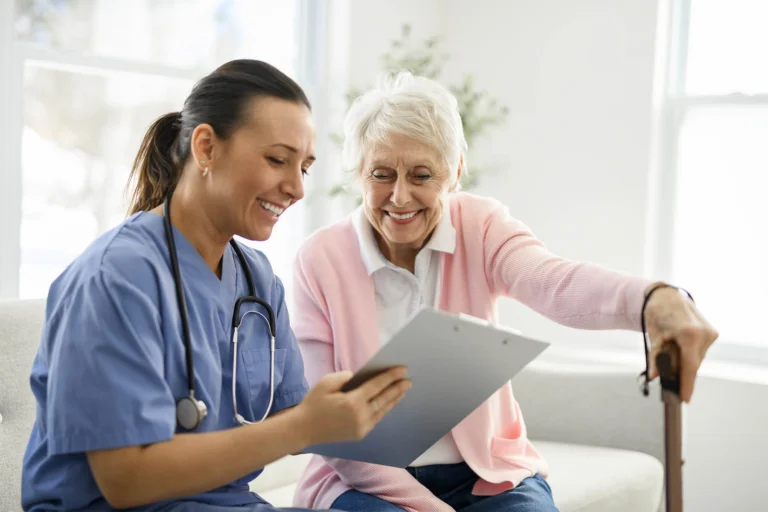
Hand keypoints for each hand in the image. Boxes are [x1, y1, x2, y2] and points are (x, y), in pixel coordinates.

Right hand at [295, 367, 410, 445]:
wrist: (303, 429)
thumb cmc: (313, 403)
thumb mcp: (326, 382)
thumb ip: (346, 377)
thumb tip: (360, 378)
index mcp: (353, 402)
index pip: (377, 386)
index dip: (391, 377)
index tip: (402, 369)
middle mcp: (361, 416)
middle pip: (384, 399)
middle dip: (397, 388)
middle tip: (408, 380)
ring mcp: (361, 428)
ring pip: (383, 411)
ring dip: (393, 400)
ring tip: (402, 391)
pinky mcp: (359, 434)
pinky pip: (375, 419)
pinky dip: (383, 409)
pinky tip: (388, 403)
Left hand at [644, 285, 717, 401]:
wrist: (666, 297)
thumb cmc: (657, 314)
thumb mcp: (653, 337)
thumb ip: (655, 358)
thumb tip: (654, 377)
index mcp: (690, 334)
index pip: (690, 366)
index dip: (687, 384)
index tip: (685, 399)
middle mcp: (704, 333)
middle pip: (693, 364)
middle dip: (681, 372)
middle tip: (668, 378)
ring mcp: (710, 333)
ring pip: (696, 359)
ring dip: (684, 361)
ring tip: (670, 350)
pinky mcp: (712, 333)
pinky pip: (699, 352)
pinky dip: (689, 354)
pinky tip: (679, 347)